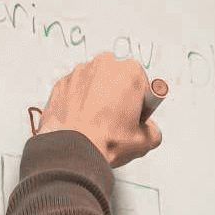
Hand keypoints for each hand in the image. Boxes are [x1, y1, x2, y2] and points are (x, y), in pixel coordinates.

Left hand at [34, 51, 162, 167]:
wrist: (73, 150)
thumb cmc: (106, 140)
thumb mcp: (146, 140)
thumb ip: (152, 129)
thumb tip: (146, 130)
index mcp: (130, 71)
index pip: (142, 84)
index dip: (140, 102)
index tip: (135, 114)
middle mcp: (104, 64)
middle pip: (118, 79)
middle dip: (118, 96)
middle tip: (116, 121)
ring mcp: (80, 72)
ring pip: (95, 83)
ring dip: (98, 98)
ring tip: (97, 123)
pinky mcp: (62, 83)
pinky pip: (75, 91)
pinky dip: (78, 103)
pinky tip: (82, 121)